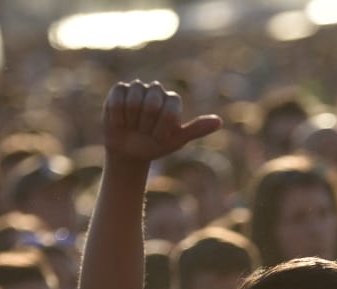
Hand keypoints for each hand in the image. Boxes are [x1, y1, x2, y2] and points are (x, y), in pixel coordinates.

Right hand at [102, 80, 221, 163]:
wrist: (130, 152)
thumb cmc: (155, 145)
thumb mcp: (176, 141)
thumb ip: (196, 129)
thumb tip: (219, 122)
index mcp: (172, 100)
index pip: (169, 110)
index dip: (161, 129)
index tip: (159, 137)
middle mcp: (156, 90)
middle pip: (151, 104)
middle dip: (146, 125)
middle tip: (144, 132)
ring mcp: (137, 88)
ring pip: (133, 101)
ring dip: (131, 121)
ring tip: (133, 126)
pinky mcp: (119, 90)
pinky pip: (117, 100)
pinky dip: (118, 116)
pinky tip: (121, 122)